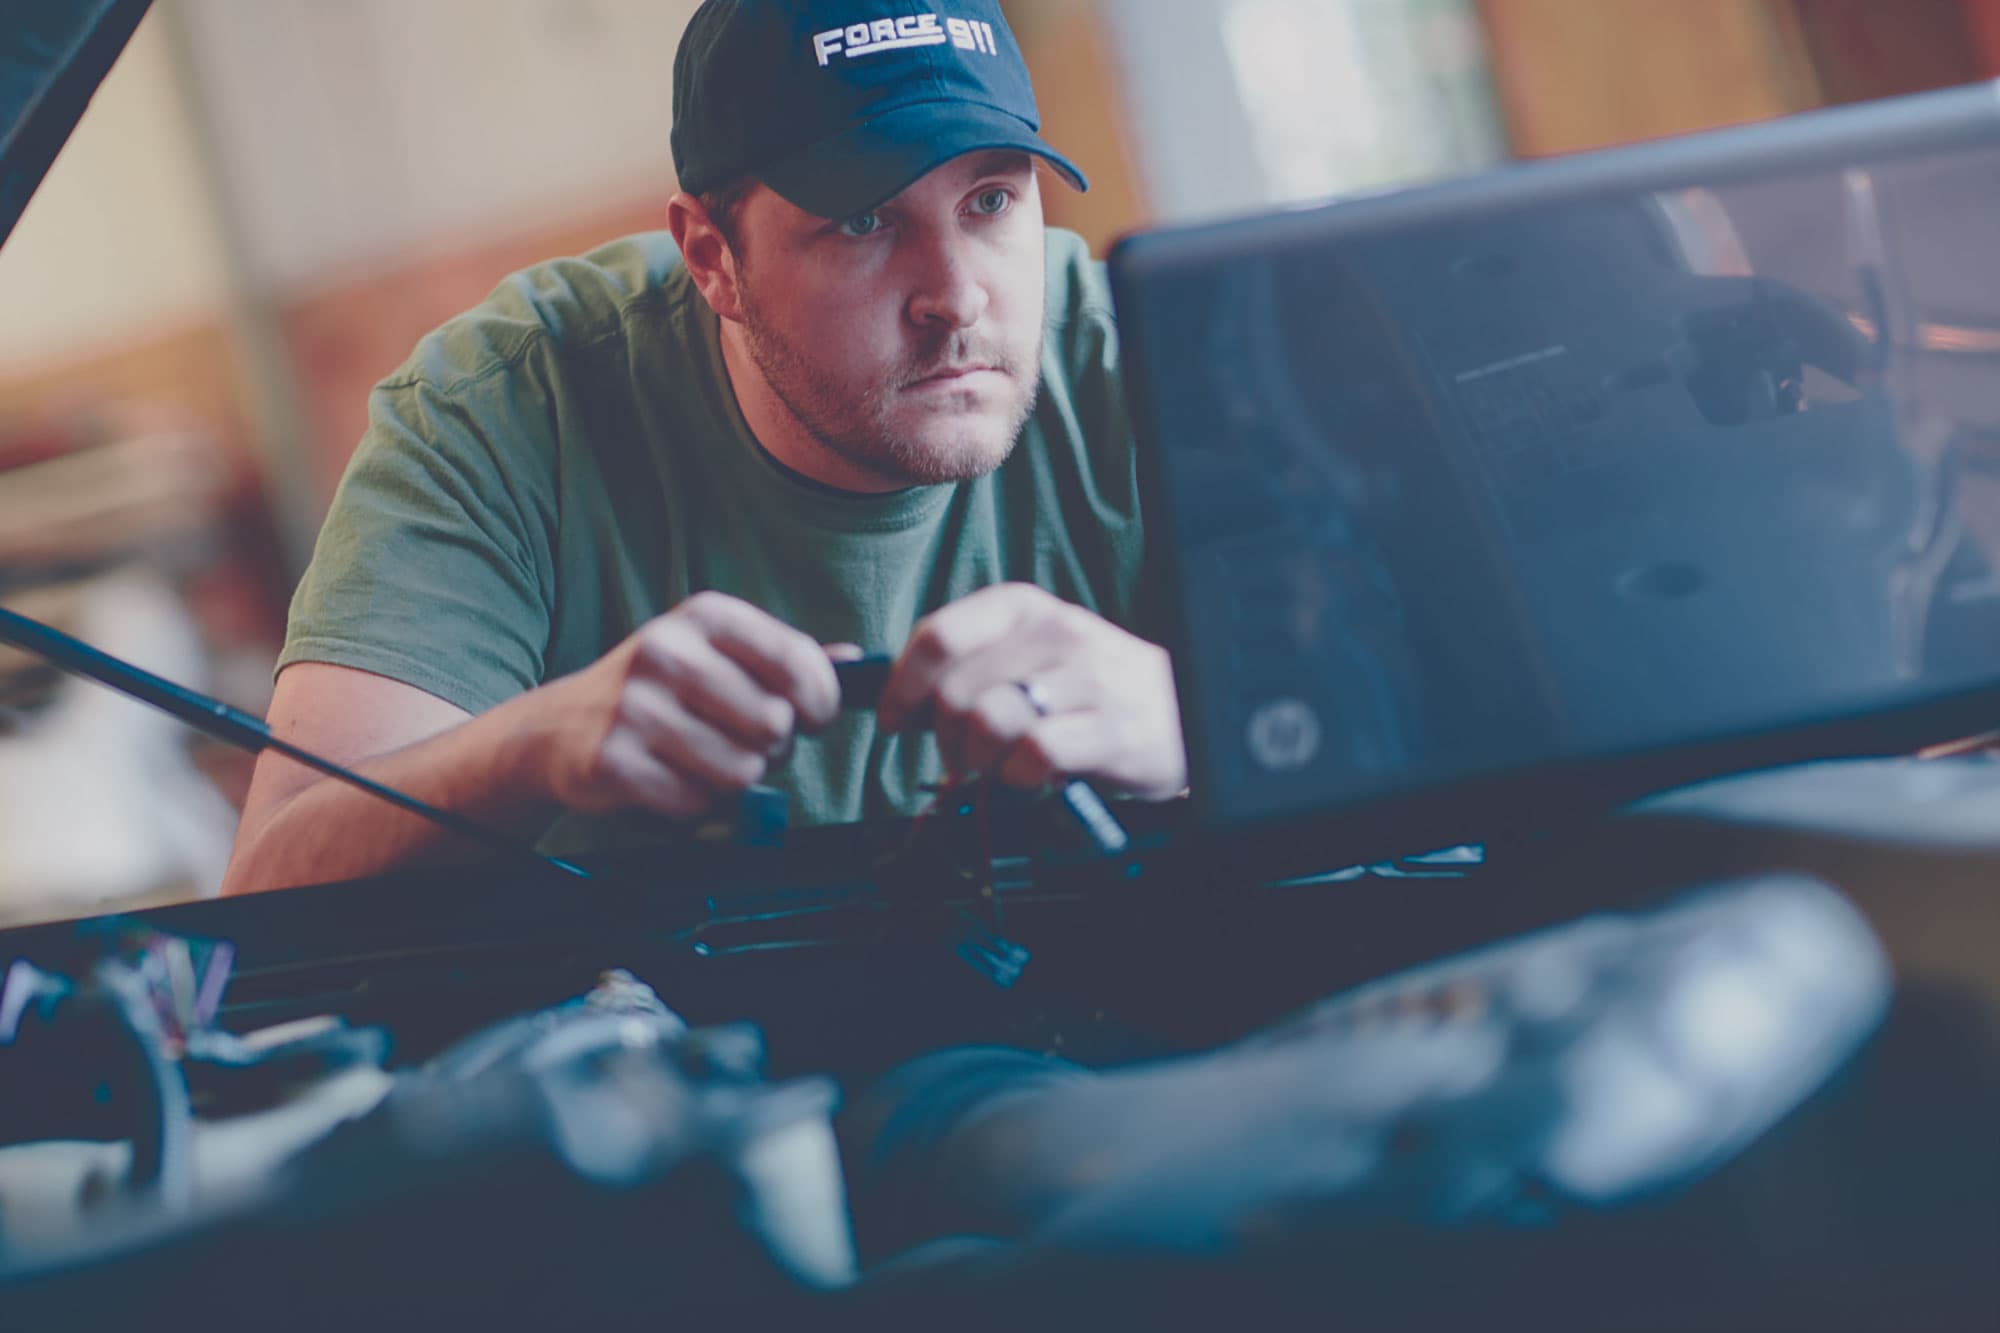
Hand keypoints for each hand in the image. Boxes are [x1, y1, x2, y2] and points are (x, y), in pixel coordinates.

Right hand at [539, 592, 839, 817]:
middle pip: (775, 725)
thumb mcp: (717, 654)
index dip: (821, 703)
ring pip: (742, 771)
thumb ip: (785, 659)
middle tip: (744, 741)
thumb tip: (857, 661)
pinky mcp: (615, 762)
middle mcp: (667, 652)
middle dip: (772, 747)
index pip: (797, 662)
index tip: (811, 717)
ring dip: (736, 780)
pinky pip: (698, 803)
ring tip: (705, 760)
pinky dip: (696, 804)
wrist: (560, 726)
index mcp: (704, 615)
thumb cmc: (660, 691)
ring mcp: (636, 708)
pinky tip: (671, 779)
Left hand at [878, 583, 1186, 798]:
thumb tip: (887, 691)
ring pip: (987, 723)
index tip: (894, 720)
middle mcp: (1055, 634)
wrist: (1189, 710)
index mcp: (1025, 608)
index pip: (938, 637)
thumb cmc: (1092, 688)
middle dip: (942, 738)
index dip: (901, 687)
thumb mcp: (1031, 652)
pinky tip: (1034, 776)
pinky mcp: (1110, 730)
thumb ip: (968, 663)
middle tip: (960, 758)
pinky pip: (1032, 757)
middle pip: (954, 691)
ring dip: (981, 761)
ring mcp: (1087, 681)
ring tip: (1002, 766)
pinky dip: (1019, 779)